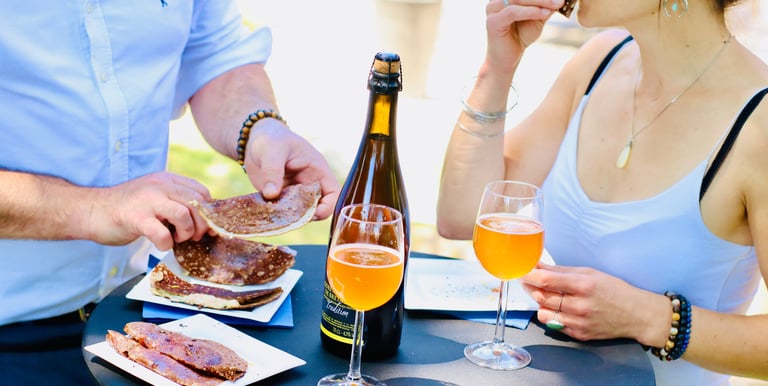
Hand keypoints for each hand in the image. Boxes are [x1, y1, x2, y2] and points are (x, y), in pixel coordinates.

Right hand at [87, 172, 211, 250]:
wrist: (90, 211)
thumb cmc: (127, 210)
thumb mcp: (155, 197)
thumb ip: (176, 201)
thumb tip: (204, 219)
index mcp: (167, 180)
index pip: (202, 192)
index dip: (207, 212)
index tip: (202, 226)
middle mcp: (159, 186)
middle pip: (198, 203)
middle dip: (201, 225)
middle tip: (192, 236)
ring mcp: (147, 201)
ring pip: (184, 215)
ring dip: (186, 233)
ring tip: (176, 238)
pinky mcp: (136, 218)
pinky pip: (163, 234)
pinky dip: (166, 244)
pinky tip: (160, 243)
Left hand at [242, 119, 339, 220]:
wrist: (255, 139)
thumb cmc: (272, 138)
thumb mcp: (273, 150)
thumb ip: (272, 171)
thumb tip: (271, 194)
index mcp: (317, 171)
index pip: (333, 195)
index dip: (327, 207)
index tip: (310, 213)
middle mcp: (309, 185)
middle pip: (316, 209)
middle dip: (304, 216)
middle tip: (286, 214)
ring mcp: (295, 193)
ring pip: (299, 214)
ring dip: (288, 217)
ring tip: (273, 211)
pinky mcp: (280, 198)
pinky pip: (282, 212)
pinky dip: (275, 215)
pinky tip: (264, 211)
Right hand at [484, 0, 563, 73]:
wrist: (507, 60)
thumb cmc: (520, 37)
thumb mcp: (538, 17)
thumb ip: (545, 5)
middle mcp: (497, 0)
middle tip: (561, 0)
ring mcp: (492, 9)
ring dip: (541, 1)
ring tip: (557, 5)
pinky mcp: (492, 22)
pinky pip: (513, 12)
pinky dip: (530, 11)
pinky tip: (544, 14)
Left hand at [520, 262, 654, 341]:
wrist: (637, 315)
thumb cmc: (615, 290)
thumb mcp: (590, 273)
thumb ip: (561, 271)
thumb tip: (538, 265)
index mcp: (583, 285)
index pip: (545, 280)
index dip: (529, 275)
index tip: (522, 271)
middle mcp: (580, 305)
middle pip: (541, 297)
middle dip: (531, 287)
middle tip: (529, 281)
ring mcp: (579, 323)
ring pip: (543, 313)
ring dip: (540, 303)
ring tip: (548, 296)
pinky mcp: (579, 335)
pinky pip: (554, 324)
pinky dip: (552, 315)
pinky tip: (560, 308)